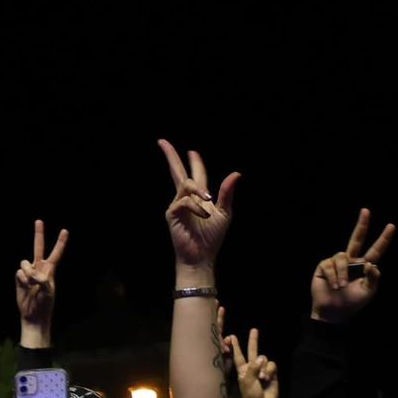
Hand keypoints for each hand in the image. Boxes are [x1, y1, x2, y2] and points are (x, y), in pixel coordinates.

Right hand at [15, 220, 69, 327]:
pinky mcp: (19, 279)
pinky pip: (18, 273)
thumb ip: (42, 279)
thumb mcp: (48, 291)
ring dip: (27, 271)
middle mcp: (39, 268)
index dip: (60, 243)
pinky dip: (21, 279)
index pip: (56, 253)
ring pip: (24, 263)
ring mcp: (28, 273)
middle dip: (38, 234)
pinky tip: (24, 287)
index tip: (65, 231)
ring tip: (30, 282)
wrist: (33, 315)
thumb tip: (31, 273)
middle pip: (38, 248)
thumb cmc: (45, 304)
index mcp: (50, 270)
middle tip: (39, 221)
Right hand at [158, 140, 239, 271]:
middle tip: (161, 141)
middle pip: (177, 172)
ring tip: (208, 205)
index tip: (192, 152)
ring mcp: (177, 205)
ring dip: (200, 192)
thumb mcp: (225, 213)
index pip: (195, 174)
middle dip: (170, 156)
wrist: (201, 256)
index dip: (195, 162)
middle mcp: (186, 199)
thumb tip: (236, 173)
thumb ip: (227, 193)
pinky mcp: (171, 213)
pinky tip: (203, 216)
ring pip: (186, 185)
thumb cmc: (211, 239)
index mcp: (199, 198)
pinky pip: (184, 200)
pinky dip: (197, 207)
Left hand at [223, 327, 277, 397]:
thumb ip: (252, 368)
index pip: (238, 356)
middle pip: (253, 351)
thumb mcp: (247, 381)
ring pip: (264, 358)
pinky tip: (268, 378)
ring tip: (262, 379)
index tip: (232, 337)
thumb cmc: (251, 394)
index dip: (236, 347)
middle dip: (253, 340)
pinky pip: (271, 364)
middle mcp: (252, 367)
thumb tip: (260, 358)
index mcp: (242, 370)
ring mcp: (262, 369)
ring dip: (263, 368)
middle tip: (254, 330)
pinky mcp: (272, 372)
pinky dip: (270, 371)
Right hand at [309, 209, 395, 323]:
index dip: (384, 239)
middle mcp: (351, 261)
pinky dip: (333, 276)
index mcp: (364, 266)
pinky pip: (329, 264)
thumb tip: (372, 263)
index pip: (376, 250)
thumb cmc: (352, 303)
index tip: (392, 226)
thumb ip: (373, 278)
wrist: (333, 312)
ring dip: (342, 273)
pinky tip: (333, 285)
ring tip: (341, 286)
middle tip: (366, 210)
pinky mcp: (324, 267)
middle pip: (357, 238)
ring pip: (341, 257)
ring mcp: (337, 263)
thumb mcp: (368, 292)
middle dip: (362, 225)